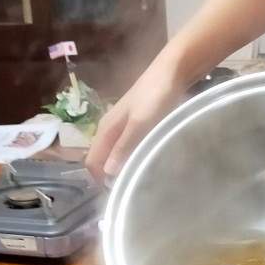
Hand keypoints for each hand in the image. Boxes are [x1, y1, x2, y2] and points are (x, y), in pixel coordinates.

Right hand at [85, 65, 186, 179]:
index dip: (99, 179)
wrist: (172, 70)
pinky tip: (146, 161)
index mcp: (105, 129)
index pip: (92, 161)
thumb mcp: (139, 123)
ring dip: (122, 167)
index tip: (116, 194)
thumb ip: (124, 146)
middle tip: (130, 189)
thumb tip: (108, 172)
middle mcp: (110, 128)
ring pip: (115, 153)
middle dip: (110, 175)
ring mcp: (123, 125)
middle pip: (102, 158)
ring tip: (139, 179)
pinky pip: (128, 146)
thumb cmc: (155, 96)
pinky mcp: (136, 123)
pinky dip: (132, 156)